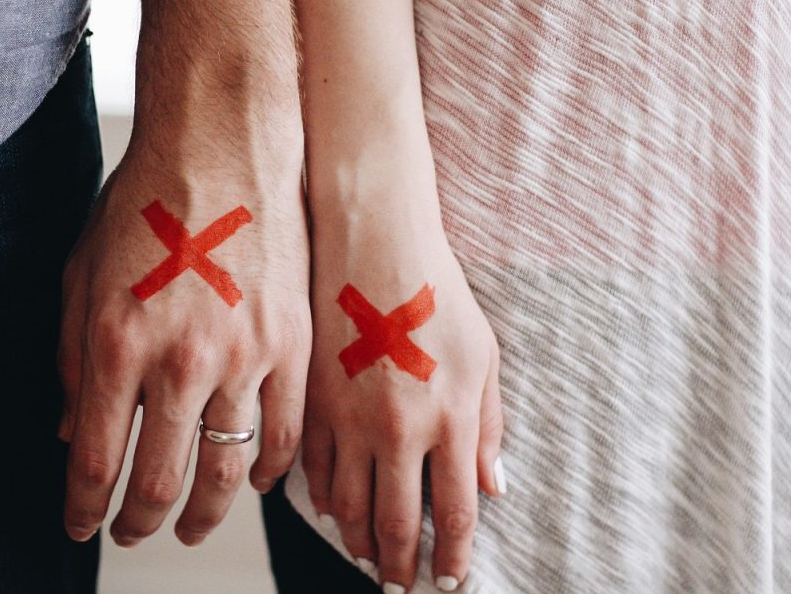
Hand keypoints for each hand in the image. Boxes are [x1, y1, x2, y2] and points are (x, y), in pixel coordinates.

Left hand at [57, 145, 309, 546]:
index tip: (80, 527)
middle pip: (160, 482)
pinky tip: (255, 482)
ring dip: (205, 513)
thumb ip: (71, 357)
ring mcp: (245, 353)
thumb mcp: (83, 272)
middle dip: (139, 523)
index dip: (83, 509)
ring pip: (228, 470)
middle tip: (131, 533)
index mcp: (117, 340)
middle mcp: (181, 357)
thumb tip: (70, 432)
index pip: (94, 461)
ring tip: (191, 526)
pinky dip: (271, 471)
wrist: (223, 143)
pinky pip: (287, 432)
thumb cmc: (147, 201)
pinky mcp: (294, 343)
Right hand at [302, 193, 505, 591]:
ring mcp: (347, 417)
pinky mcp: (311, 398)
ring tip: (364, 555)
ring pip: (346, 505)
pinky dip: (320, 497)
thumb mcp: (481, 355)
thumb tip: (492, 486)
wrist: (373, 243)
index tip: (448, 582)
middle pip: (394, 524)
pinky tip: (329, 507)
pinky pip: (310, 467)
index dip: (450, 560)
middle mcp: (397, 429)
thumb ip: (486, 426)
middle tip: (400, 588)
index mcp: (447, 419)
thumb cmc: (434, 292)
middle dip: (399, 568)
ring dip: (357, 541)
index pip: (452, 514)